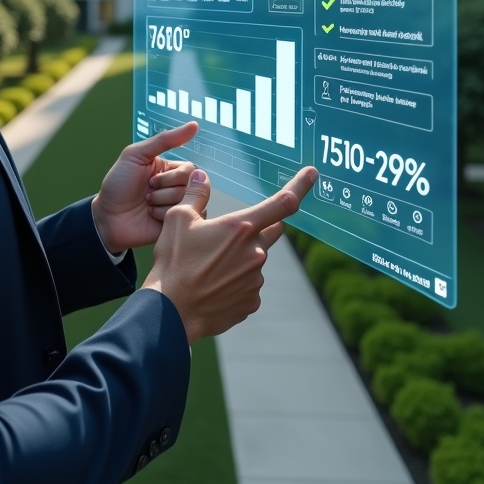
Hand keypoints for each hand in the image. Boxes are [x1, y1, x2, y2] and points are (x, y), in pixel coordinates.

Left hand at [91, 122, 199, 253]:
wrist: (107, 217)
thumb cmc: (118, 184)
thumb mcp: (136, 155)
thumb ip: (164, 140)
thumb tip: (194, 125)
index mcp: (170, 170)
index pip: (191, 170)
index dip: (171, 176)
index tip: (150, 179)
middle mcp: (177, 188)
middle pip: (192, 187)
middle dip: (165, 190)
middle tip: (146, 193)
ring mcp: (177, 208)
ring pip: (188, 203)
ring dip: (162, 203)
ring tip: (146, 205)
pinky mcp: (176, 225)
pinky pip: (183, 219)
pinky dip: (163, 217)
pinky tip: (151, 217)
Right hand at [142, 166, 316, 344]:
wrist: (171, 311)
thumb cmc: (174, 262)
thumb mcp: (178, 219)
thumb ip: (195, 194)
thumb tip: (201, 175)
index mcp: (241, 227)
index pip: (283, 202)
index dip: (300, 185)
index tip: (312, 173)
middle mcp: (256, 253)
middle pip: (270, 231)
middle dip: (256, 228)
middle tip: (228, 235)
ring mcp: (256, 280)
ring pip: (254, 261)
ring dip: (240, 258)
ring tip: (206, 267)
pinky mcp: (251, 302)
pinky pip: (248, 285)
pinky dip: (234, 282)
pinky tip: (211, 285)